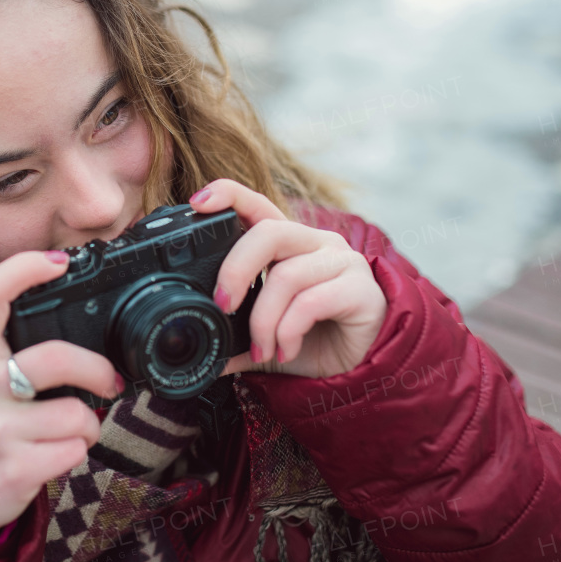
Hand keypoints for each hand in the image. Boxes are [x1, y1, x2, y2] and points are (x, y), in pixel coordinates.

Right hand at [0, 249, 122, 540]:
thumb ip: (12, 348)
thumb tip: (81, 319)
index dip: (24, 268)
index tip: (59, 261)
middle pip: (55, 357)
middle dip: (97, 370)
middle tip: (109, 381)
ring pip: (78, 414)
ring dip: (89, 425)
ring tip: (70, 430)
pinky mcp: (15, 470)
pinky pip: (76, 451)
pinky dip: (79, 452)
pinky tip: (56, 454)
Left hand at [189, 179, 387, 379]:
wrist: (361, 366)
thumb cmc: (314, 340)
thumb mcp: (265, 335)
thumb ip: (234, 338)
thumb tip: (200, 355)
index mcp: (289, 245)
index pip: (257, 205)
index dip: (229, 195)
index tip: (198, 203)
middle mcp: (316, 243)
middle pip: (268, 233)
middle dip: (235, 270)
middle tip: (222, 306)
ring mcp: (342, 262)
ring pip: (286, 276)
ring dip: (263, 320)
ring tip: (261, 348)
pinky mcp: (362, 289)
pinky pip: (311, 302)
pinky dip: (288, 331)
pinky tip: (285, 350)